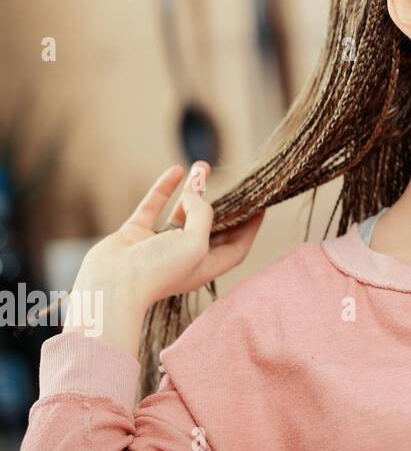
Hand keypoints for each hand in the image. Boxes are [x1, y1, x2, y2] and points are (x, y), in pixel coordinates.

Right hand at [75, 161, 262, 317]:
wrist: (110, 285)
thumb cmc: (158, 271)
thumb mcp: (196, 243)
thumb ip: (202, 215)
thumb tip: (195, 193)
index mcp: (205, 266)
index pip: (236, 246)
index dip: (249, 228)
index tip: (260, 206)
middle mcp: (184, 256)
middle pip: (210, 226)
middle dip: (220, 202)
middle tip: (229, 178)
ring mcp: (158, 245)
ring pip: (181, 212)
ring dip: (192, 190)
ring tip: (201, 165)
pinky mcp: (135, 235)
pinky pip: (153, 207)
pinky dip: (164, 189)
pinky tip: (176, 170)